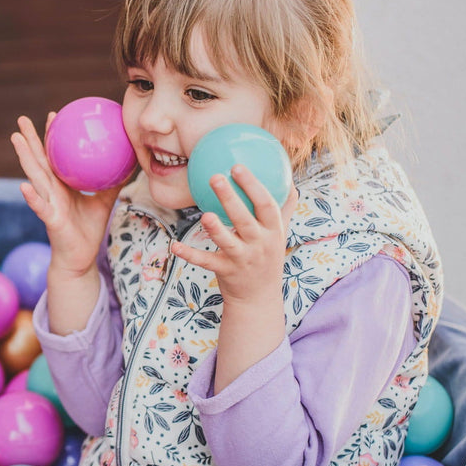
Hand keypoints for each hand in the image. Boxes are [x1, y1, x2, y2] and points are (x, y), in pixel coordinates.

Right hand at [11, 113, 121, 277]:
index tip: (53, 115)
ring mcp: (48, 204)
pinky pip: (40, 208)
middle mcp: (51, 191)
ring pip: (34, 177)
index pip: (54, 156)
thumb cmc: (89, 230)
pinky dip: (32, 198)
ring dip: (24, 157)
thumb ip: (112, 182)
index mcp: (61, 185)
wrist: (81, 258)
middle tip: (21, 119)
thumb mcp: (105, 201)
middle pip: (38, 161)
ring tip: (16, 139)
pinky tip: (23, 186)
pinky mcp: (50, 220)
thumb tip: (130, 161)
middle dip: (29, 140)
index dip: (52, 136)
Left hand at [169, 164, 298, 304]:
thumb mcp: (279, 235)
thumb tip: (292, 184)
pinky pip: (206, 262)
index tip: (237, 167)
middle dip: (231, 198)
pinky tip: (174, 245)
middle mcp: (259, 244)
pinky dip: (190, 254)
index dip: (253, 185)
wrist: (259, 298)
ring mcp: (242, 259)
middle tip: (216, 177)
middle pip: (245, 219)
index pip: (266, 204)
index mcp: (272, 231)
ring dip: (216, 229)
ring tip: (204, 214)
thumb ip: (283, 210)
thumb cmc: (266, 258)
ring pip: (228, 242)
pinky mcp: (225, 271)